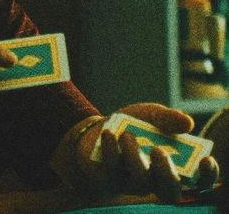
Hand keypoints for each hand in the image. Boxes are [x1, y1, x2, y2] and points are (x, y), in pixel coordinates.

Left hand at [76, 103, 219, 202]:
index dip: (207, 176)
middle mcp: (158, 181)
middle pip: (170, 192)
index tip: (205, 161)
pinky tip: (109, 134)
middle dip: (166, 173)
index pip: (200, 182)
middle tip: (159, 151)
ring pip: (141, 182)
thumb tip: (188, 122)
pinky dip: (112, 150)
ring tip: (127, 134)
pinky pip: (114, 173)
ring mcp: (134, 185)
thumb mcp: (152, 115)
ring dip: (134, 156)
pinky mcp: (112, 181)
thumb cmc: (134, 125)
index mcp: (176, 166)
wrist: (100, 128)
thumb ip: (169, 118)